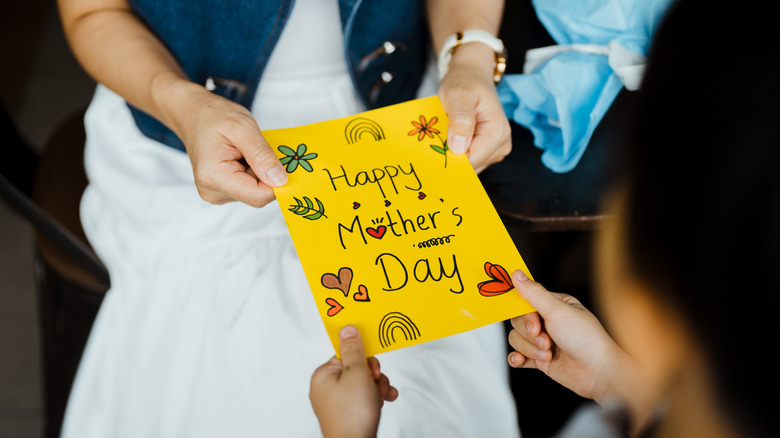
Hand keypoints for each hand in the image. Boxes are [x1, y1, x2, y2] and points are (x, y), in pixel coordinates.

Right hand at [173, 84, 287, 206]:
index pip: (258, 196)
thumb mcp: (243, 127)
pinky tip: (243, 157)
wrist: (192, 114)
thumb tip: (280, 180)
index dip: (277, 182)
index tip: (284, 161)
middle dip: (267, 174)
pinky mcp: (221, 191)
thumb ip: (262, 154)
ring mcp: (215, 193)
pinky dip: (253, 173)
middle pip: (257, 195)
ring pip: (254, 192)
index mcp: (213, 176)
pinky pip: (248, 188)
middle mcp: (212, 191)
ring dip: (259, 172)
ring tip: (246, 151)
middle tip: (261, 149)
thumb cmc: (213, 116)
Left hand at [310, 325, 397, 437]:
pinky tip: (384, 402)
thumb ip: (354, 349)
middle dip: (373, 376)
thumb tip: (347, 328)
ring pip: (364, 383)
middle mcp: (327, 388)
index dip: (363, 359)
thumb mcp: (357, 373)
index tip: (371, 368)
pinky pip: (363, 397)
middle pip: (357, 368)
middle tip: (375, 385)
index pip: (346, 354)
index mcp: (323, 375)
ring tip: (380, 398)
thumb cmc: (353, 415)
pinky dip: (375, 398)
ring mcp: (337, 402)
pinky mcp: (347, 413)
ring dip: (377, 387)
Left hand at [438, 43, 511, 173]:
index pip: (472, 161)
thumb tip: (458, 148)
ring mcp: (495, 149)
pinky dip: (455, 153)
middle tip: (436, 139)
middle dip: (451, 158)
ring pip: (469, 166)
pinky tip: (449, 139)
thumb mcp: (459, 95)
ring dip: (452, 155)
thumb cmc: (465, 82)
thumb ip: (460, 119)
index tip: (433, 151)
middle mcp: (501, 144)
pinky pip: (468, 160)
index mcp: (498, 132)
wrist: (472, 75)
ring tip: (444, 135)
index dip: (451, 159)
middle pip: (471, 166)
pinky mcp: (487, 151)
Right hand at [507, 270, 630, 402]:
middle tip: (547, 341)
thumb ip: (534, 293)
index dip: (525, 315)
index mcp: (553, 306)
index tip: (535, 324)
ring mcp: (542, 341)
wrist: (598, 372)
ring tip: (548, 354)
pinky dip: (517, 358)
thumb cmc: (586, 338)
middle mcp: (547, 322)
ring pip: (516, 339)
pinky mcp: (540, 359)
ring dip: (530, 349)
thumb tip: (517, 274)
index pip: (524, 302)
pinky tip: (521, 360)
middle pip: (517, 322)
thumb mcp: (558, 311)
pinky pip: (517, 356)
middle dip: (530, 335)